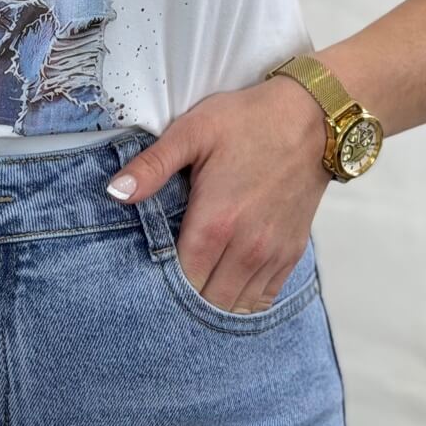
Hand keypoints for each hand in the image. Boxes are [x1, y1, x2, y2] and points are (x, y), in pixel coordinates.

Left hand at [105, 76, 331, 312]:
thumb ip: (152, 166)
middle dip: (184, 295)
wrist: (310, 119)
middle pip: (207, 300)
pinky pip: (264, 297)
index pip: (181, 279)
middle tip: (167, 276)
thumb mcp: (191, 132)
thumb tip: (115, 192)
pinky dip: (242, 298)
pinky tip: (226, 280)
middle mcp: (246, 248)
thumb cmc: (247, 121)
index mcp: (216, 222)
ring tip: (194, 279)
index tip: (147, 271)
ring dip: (213, 300)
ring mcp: (272, 254)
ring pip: (236, 306)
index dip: (161, 281)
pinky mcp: (292, 253)